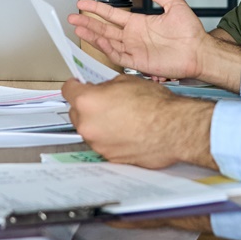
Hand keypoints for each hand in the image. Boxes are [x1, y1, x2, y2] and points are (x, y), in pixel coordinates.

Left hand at [63, 76, 216, 169]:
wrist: (173, 129)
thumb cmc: (154, 104)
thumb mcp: (126, 82)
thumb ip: (106, 87)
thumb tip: (101, 91)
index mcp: (88, 101)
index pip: (68, 91)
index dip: (75, 86)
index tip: (79, 86)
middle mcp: (87, 124)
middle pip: (75, 112)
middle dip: (87, 106)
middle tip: (104, 102)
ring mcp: (97, 144)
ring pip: (89, 130)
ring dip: (98, 124)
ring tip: (120, 119)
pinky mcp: (109, 157)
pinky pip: (103, 144)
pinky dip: (110, 138)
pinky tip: (126, 132)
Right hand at [68, 0, 240, 89]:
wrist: (200, 51)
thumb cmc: (191, 32)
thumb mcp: (174, 5)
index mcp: (139, 23)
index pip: (112, 14)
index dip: (97, 9)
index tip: (83, 3)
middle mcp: (133, 36)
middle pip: (105, 28)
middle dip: (88, 22)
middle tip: (71, 17)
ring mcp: (134, 49)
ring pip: (107, 41)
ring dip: (92, 35)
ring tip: (77, 28)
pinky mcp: (138, 62)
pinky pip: (117, 56)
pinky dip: (106, 49)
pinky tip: (97, 40)